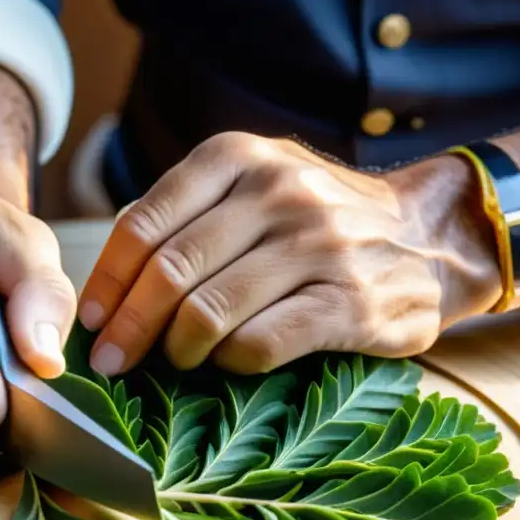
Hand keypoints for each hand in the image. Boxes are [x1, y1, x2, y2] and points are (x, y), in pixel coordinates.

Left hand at [76, 132, 501, 375]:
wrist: (427, 234)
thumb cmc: (313, 218)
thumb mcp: (251, 185)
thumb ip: (185, 216)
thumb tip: (108, 287)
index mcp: (237, 157)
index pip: (143, 224)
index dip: (108, 281)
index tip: (92, 320)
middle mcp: (277, 191)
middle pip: (170, 272)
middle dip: (129, 327)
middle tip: (111, 361)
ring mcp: (318, 245)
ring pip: (209, 312)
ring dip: (176, 349)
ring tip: (173, 360)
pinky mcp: (350, 303)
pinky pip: (260, 344)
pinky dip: (230, 362)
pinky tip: (229, 361)